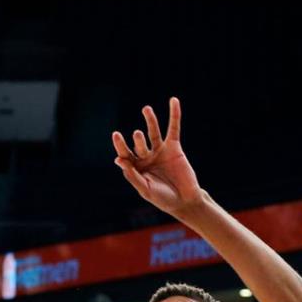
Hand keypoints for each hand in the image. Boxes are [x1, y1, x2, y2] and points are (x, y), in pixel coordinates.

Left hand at [112, 98, 204, 217]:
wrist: (184, 200)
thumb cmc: (162, 198)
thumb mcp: (145, 189)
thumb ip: (132, 175)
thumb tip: (119, 160)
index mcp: (135, 167)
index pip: (125, 153)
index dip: (120, 145)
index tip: (116, 135)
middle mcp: (146, 157)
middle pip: (139, 144)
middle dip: (138, 140)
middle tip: (138, 134)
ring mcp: (160, 151)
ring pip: (153, 132)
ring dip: (150, 120)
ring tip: (146, 109)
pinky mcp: (174, 147)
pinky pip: (174, 129)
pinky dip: (174, 115)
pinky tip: (173, 101)